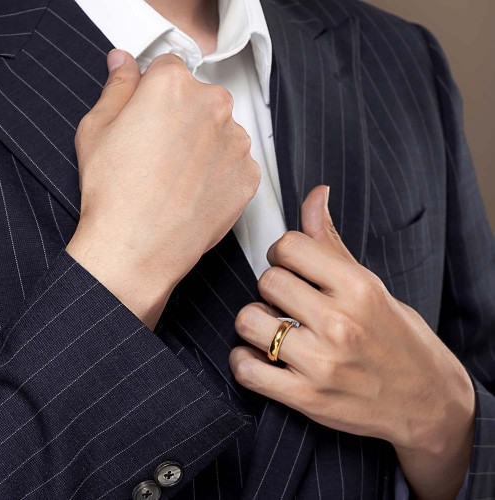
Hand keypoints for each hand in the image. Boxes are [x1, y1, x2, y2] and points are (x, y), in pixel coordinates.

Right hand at [67, 50, 259, 328]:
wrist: (138, 248)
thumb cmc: (114, 192)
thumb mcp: (97, 128)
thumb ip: (117, 87)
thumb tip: (123, 63)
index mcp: (174, 85)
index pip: (170, 70)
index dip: (155, 95)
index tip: (149, 117)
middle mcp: (214, 106)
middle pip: (200, 100)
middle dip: (183, 118)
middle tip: (160, 152)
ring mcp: (237, 143)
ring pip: (221, 133)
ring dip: (206, 145)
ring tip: (179, 177)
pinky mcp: (249, 177)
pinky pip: (237, 165)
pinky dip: (221, 174)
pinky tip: (196, 192)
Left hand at [230, 185, 474, 498]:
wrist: (428, 401)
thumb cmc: (400, 339)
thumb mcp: (372, 286)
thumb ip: (332, 244)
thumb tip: (315, 195)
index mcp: (358, 287)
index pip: (290, 246)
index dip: (282, 253)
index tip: (289, 265)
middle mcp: (340, 323)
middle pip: (266, 280)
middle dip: (271, 287)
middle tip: (285, 300)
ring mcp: (321, 363)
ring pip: (248, 321)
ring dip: (254, 322)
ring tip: (274, 328)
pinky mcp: (306, 397)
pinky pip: (246, 368)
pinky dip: (245, 360)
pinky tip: (262, 357)